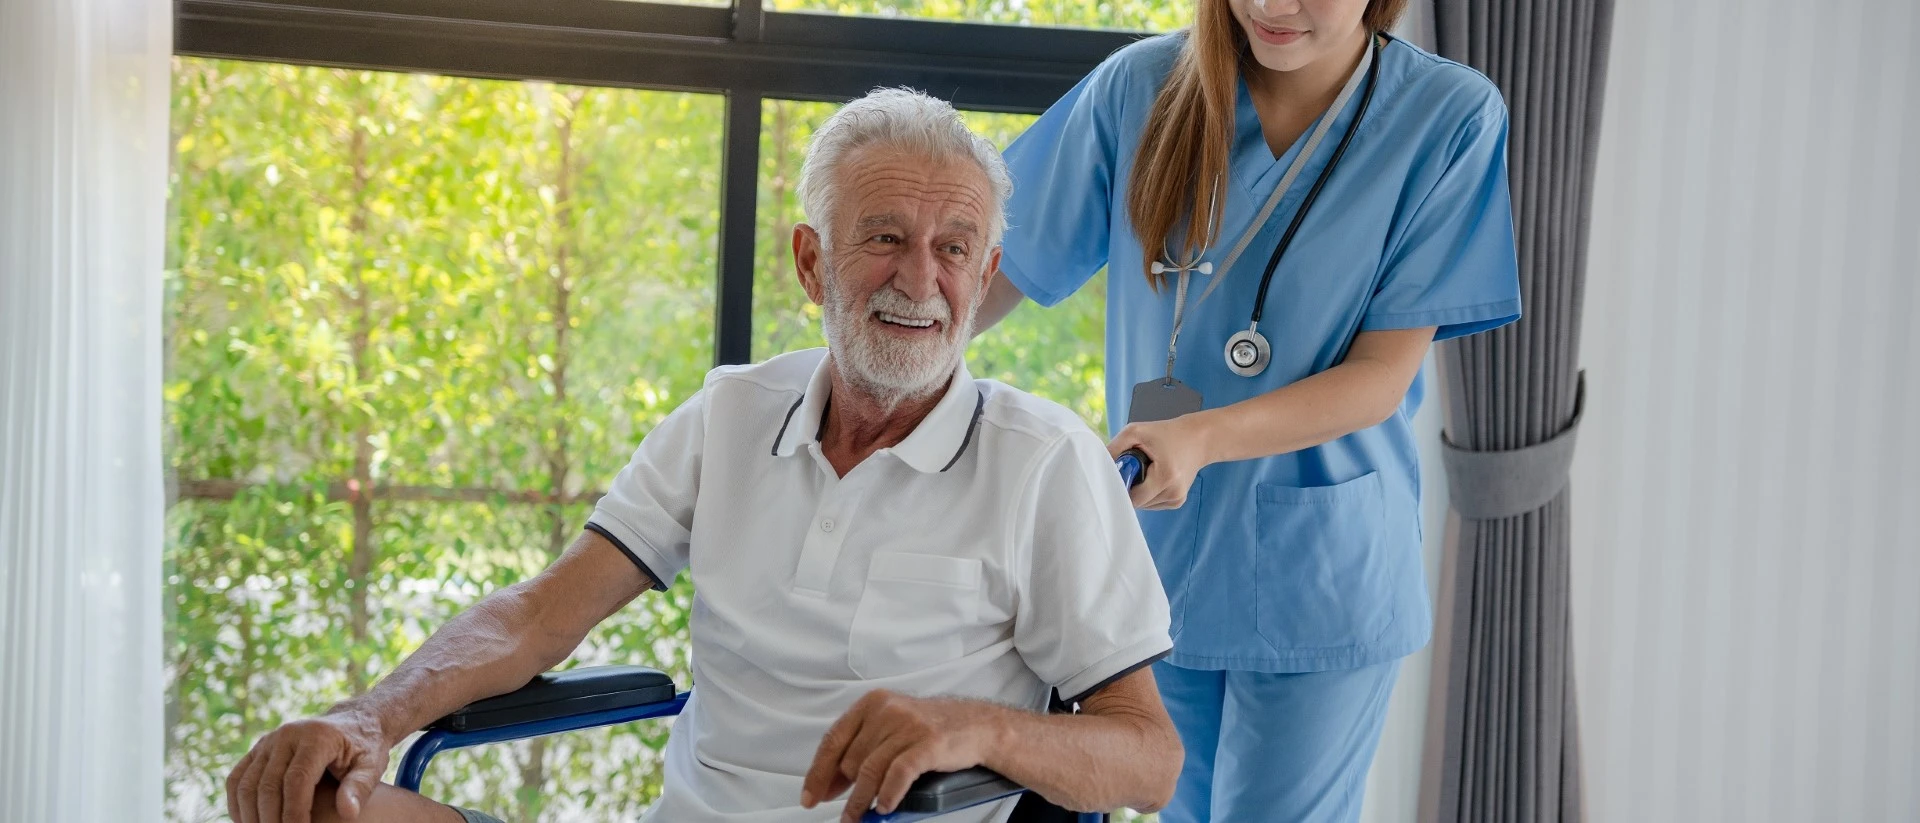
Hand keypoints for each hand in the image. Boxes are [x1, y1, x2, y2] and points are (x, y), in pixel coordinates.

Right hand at [226, 710, 388, 822]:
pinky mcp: (258, 748)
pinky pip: (237, 778)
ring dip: (250, 816)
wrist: (354, 722)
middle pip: (268, 785)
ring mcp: (269, 740)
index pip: (297, 780)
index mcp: (317, 737)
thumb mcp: (371, 766)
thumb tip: (348, 813)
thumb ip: (359, 788)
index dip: (294, 813)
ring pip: (246, 784)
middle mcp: (287, 734)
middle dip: (271, 820)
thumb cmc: (365, 748)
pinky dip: (237, 804)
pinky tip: (248, 822)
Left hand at [801, 690, 1001, 822]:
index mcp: (872, 703)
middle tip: (846, 811)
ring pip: (870, 770)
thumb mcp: (890, 728)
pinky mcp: (928, 742)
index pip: (833, 741)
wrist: (976, 725)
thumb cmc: (929, 729)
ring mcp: (908, 725)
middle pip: (851, 760)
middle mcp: (887, 710)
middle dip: (846, 792)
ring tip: (859, 817)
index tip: (810, 797)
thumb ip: (861, 749)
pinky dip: (887, 794)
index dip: (817, 773)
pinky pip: (898, 774)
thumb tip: (830, 782)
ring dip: (861, 801)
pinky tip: (884, 807)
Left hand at [1108, 415, 1212, 509]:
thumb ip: (1114, 448)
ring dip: (1139, 490)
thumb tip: (1098, 465)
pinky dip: (1148, 492)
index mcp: (1166, 477)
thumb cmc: (1166, 433)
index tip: (1120, 473)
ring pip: (1144, 505)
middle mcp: (1174, 493)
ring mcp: (1177, 499)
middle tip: (1134, 467)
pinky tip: (1153, 477)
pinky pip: (1152, 503)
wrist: (1198, 438)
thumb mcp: (1136, 432)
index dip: (1122, 486)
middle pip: (1137, 502)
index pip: (1133, 498)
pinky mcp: (1177, 501)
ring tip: (1147, 470)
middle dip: (1130, 487)